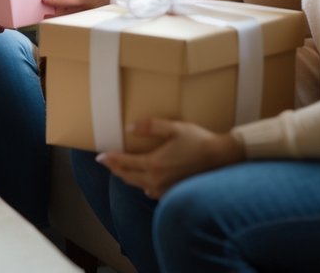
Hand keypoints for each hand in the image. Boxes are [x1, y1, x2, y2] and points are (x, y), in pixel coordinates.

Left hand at [42, 0, 116, 15]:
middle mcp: (87, 2)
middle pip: (68, 3)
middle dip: (55, 2)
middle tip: (44, 0)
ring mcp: (87, 10)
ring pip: (70, 13)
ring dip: (57, 14)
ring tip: (46, 14)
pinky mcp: (87, 15)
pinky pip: (73, 17)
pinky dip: (64, 18)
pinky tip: (56, 18)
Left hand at [96, 118, 243, 198]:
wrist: (221, 158)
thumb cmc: (198, 140)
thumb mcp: (174, 127)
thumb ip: (150, 127)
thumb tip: (129, 128)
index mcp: (154, 164)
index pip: (125, 163)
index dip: (110, 159)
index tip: (99, 156)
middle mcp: (156, 180)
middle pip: (127, 176)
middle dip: (115, 169)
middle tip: (105, 162)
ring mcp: (164, 189)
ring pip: (137, 185)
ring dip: (127, 177)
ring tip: (119, 169)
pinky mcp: (172, 193)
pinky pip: (150, 190)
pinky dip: (141, 184)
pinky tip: (142, 181)